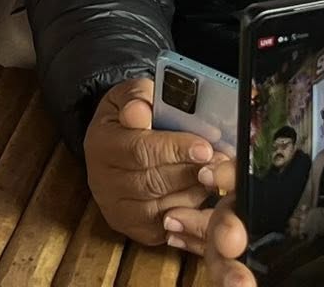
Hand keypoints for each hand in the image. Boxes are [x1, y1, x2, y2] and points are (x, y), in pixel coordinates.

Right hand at [83, 78, 224, 248]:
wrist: (115, 146)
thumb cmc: (130, 117)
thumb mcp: (130, 95)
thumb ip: (138, 96)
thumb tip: (139, 112)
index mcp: (101, 143)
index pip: (140, 150)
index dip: (174, 149)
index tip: (204, 147)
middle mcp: (104, 181)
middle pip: (154, 182)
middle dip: (192, 172)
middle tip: (221, 162)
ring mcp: (119, 209)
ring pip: (165, 207)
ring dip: (196, 192)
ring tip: (215, 175)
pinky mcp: (136, 228)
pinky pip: (171, 227)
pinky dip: (191, 213)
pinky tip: (203, 193)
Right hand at [202, 101, 323, 286]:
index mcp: (307, 204)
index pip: (257, 180)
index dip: (233, 175)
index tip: (222, 177)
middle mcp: (283, 233)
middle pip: (233, 215)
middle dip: (222, 222)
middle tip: (232, 240)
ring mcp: (275, 265)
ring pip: (224, 255)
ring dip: (221, 265)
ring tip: (240, 283)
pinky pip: (234, 284)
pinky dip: (230, 283)